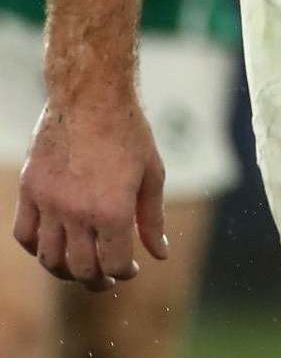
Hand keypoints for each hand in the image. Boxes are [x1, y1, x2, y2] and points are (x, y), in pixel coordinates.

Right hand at [11, 91, 167, 290]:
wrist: (91, 97)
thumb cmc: (129, 132)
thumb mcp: (152, 174)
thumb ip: (152, 218)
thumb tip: (159, 253)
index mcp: (112, 210)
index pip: (114, 263)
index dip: (124, 273)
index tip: (131, 269)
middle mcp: (77, 213)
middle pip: (80, 268)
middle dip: (97, 280)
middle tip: (107, 278)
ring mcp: (48, 203)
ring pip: (49, 258)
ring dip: (65, 271)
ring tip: (81, 268)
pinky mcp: (29, 191)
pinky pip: (24, 234)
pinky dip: (36, 248)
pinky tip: (53, 246)